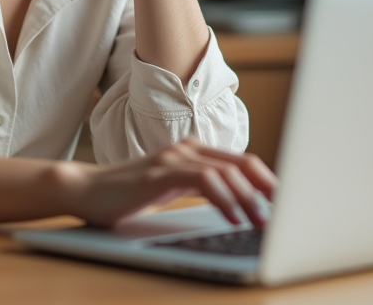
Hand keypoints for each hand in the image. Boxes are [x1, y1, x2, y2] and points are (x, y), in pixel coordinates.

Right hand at [65, 138, 275, 227]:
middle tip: (284, 214)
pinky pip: (203, 181)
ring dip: (249, 199)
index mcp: (193, 151)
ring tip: (261, 222)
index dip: (267, 181)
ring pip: (226, 172)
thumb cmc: (129, 194)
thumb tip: (238, 205)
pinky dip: (224, 199)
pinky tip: (233, 217)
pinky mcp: (160, 172)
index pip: (242, 161)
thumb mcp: (172, 189)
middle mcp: (187, 149)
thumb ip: (200, 187)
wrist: (87, 190)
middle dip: (267, 189)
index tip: (285, 203)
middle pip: (241, 163)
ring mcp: (173, 158)